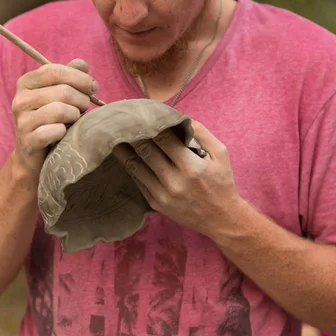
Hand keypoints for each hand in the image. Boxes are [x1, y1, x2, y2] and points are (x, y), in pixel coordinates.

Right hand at [11, 58, 98, 179]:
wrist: (32, 155)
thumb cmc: (51, 120)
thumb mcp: (59, 94)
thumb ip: (70, 76)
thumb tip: (81, 64)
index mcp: (26, 82)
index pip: (55, 71)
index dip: (79, 78)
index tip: (94, 87)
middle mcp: (20, 99)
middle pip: (62, 91)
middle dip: (81, 100)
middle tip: (83, 109)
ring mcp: (22, 121)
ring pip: (60, 110)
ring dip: (75, 116)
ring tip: (74, 121)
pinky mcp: (27, 142)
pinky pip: (55, 131)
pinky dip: (65, 133)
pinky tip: (64, 134)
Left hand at [113, 120, 241, 237]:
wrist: (220, 219)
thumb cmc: (222, 183)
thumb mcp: (221, 154)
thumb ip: (203, 134)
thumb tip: (182, 118)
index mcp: (191, 166)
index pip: (164, 139)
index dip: (152, 126)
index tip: (143, 116)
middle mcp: (174, 181)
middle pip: (146, 152)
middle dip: (134, 135)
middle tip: (123, 123)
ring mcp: (163, 194)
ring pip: (136, 167)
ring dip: (124, 151)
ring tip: (114, 138)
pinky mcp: (156, 204)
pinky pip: (138, 182)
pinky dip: (131, 167)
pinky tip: (124, 157)